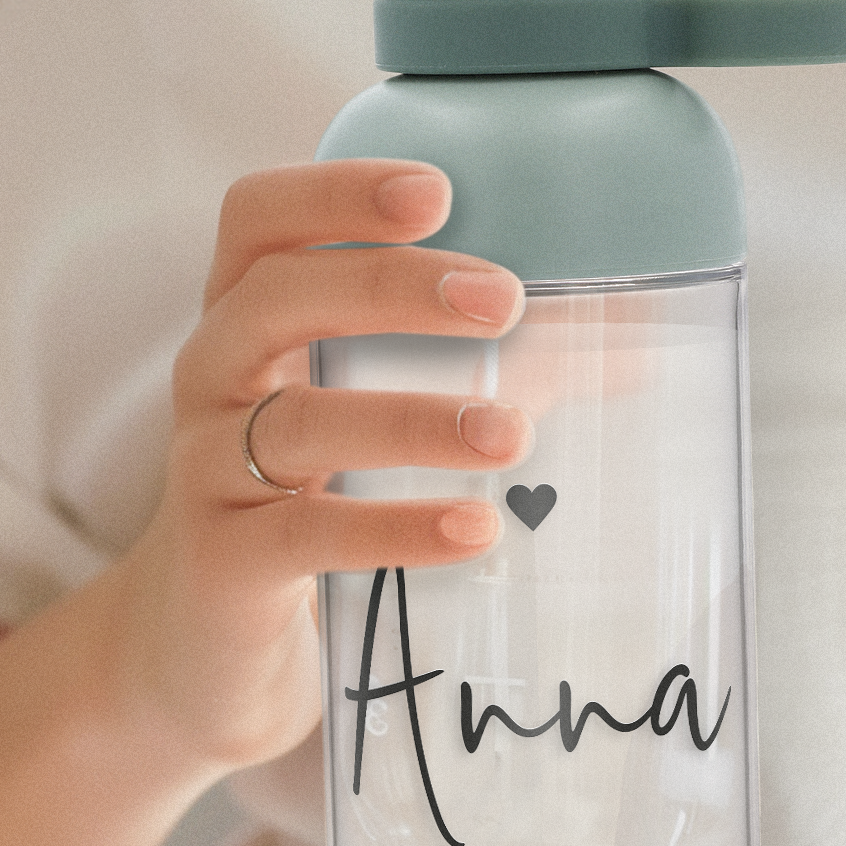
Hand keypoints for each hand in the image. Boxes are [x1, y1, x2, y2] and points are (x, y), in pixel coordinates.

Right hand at [115, 159, 531, 773]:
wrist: (206, 653)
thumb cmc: (308, 505)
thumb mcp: (371, 421)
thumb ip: (492, 376)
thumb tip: (639, 341)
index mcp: (247, 320)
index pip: (257, 219)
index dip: (333, 193)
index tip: (435, 192)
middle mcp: (213, 379)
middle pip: (276, 297)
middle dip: (390, 286)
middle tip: (502, 300)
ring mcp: (207, 471)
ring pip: (300, 422)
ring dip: (412, 418)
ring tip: (512, 434)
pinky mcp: (224, 564)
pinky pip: (305, 535)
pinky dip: (392, 526)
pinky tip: (472, 526)